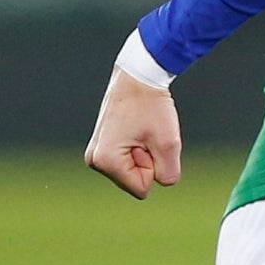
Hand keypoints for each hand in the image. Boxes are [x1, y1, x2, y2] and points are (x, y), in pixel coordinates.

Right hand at [85, 70, 181, 198]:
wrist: (139, 75)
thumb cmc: (152, 105)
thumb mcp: (169, 144)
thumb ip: (168, 174)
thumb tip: (161, 182)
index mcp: (105, 161)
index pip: (142, 188)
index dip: (153, 166)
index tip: (147, 139)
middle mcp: (94, 160)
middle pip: (135, 181)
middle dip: (147, 161)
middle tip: (144, 132)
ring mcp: (95, 153)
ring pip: (132, 171)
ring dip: (143, 153)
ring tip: (140, 129)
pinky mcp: (101, 146)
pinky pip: (128, 160)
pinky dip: (138, 147)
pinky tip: (135, 128)